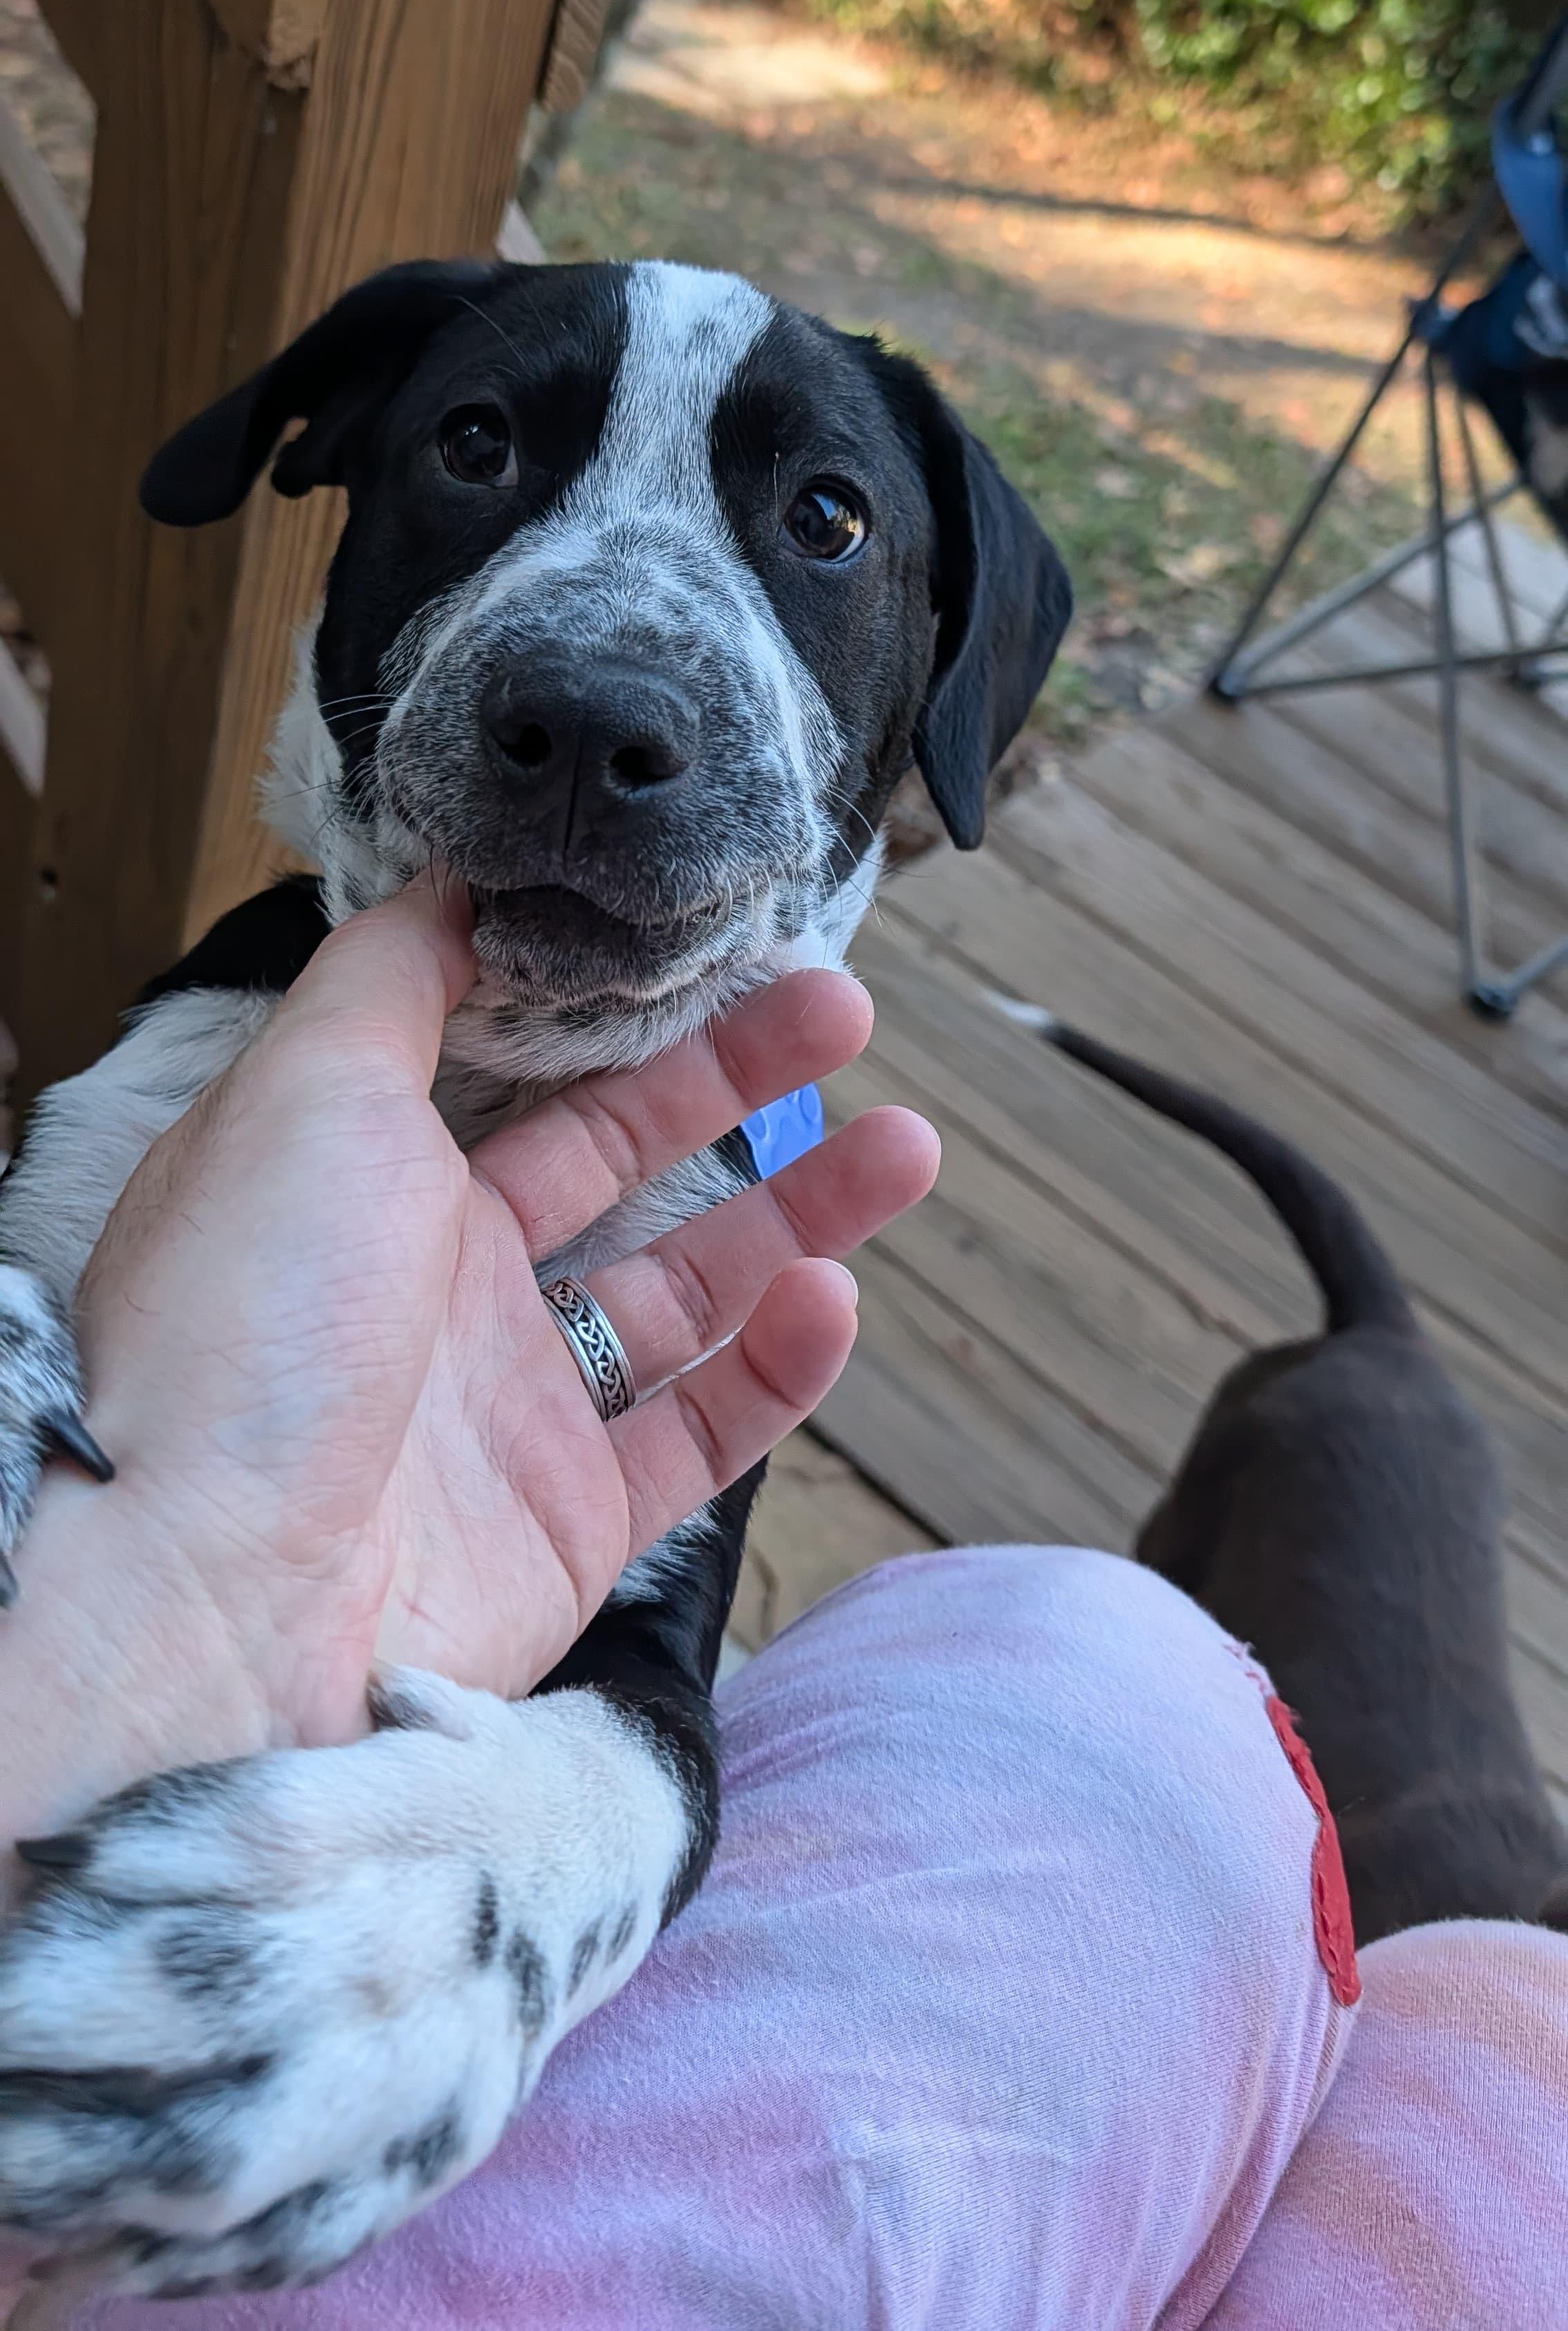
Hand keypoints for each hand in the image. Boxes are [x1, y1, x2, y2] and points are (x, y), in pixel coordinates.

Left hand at [0, 879, 935, 1850]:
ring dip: (801, 1219)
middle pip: (624, 1165)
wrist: (209, 1592)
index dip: (634, 1012)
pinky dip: (778, 1370)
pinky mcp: (568, 1526)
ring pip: (689, 1294)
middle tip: (845, 1011)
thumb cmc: (248, 1318)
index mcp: (370, 1181)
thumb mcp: (305, 1087)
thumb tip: (454, 882)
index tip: (727, 948)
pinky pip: (698, 1432)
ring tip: (908, 1146)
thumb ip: (391, 975)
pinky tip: (831, 1298)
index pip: (527, 1076)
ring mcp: (509, 1413)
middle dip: (740, 1084)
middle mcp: (441, 1290)